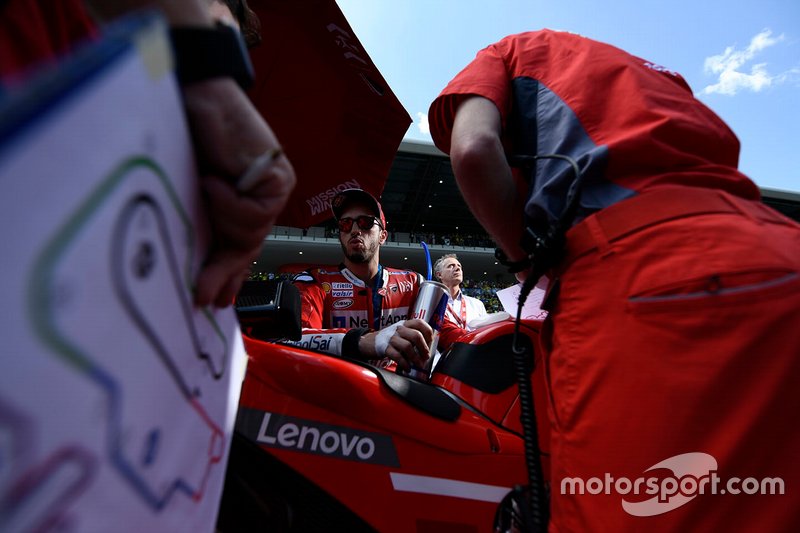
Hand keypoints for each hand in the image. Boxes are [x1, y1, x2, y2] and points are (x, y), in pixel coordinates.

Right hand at [182, 78, 295, 306]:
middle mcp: (265, 197)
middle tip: (205, 299)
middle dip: (225, 273)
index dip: (229, 273)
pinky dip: (226, 199)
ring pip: (248, 233)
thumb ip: (200, 220)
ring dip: (218, 217)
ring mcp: (275, 189)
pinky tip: (214, 177)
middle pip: (248, 246)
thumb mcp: (191, 189)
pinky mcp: (279, 179)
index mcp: (246, 199)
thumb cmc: (188, 135)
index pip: (241, 244)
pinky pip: (250, 212)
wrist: (197, 91)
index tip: (215, 300)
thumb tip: (193, 267)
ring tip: (203, 183)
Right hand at [360, 319, 432, 371]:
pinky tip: (407, 368)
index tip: (430, 342)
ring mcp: (391, 338)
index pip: (419, 323)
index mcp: (404, 324)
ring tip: (418, 364)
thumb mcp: (400, 333)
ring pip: (407, 346)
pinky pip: (397, 356)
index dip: (428, 332)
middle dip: (424, 348)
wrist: (368, 342)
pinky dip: (405, 363)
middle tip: (426, 356)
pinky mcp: (384, 348)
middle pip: (416, 335)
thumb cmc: (389, 339)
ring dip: (415, 358)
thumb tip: (428, 348)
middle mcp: (398, 329)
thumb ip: (412, 336)